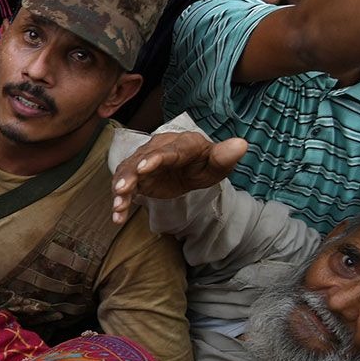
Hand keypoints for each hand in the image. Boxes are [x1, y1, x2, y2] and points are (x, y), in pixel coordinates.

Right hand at [110, 132, 247, 222]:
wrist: (190, 168)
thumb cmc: (204, 165)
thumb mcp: (217, 164)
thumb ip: (225, 156)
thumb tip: (241, 144)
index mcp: (181, 144)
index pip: (167, 151)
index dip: (155, 159)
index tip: (144, 168)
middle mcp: (158, 148)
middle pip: (140, 160)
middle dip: (130, 175)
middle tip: (121, 189)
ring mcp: (144, 161)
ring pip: (128, 172)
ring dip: (121, 188)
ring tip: (118, 205)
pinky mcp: (136, 176)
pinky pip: (125, 187)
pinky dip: (121, 201)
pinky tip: (118, 217)